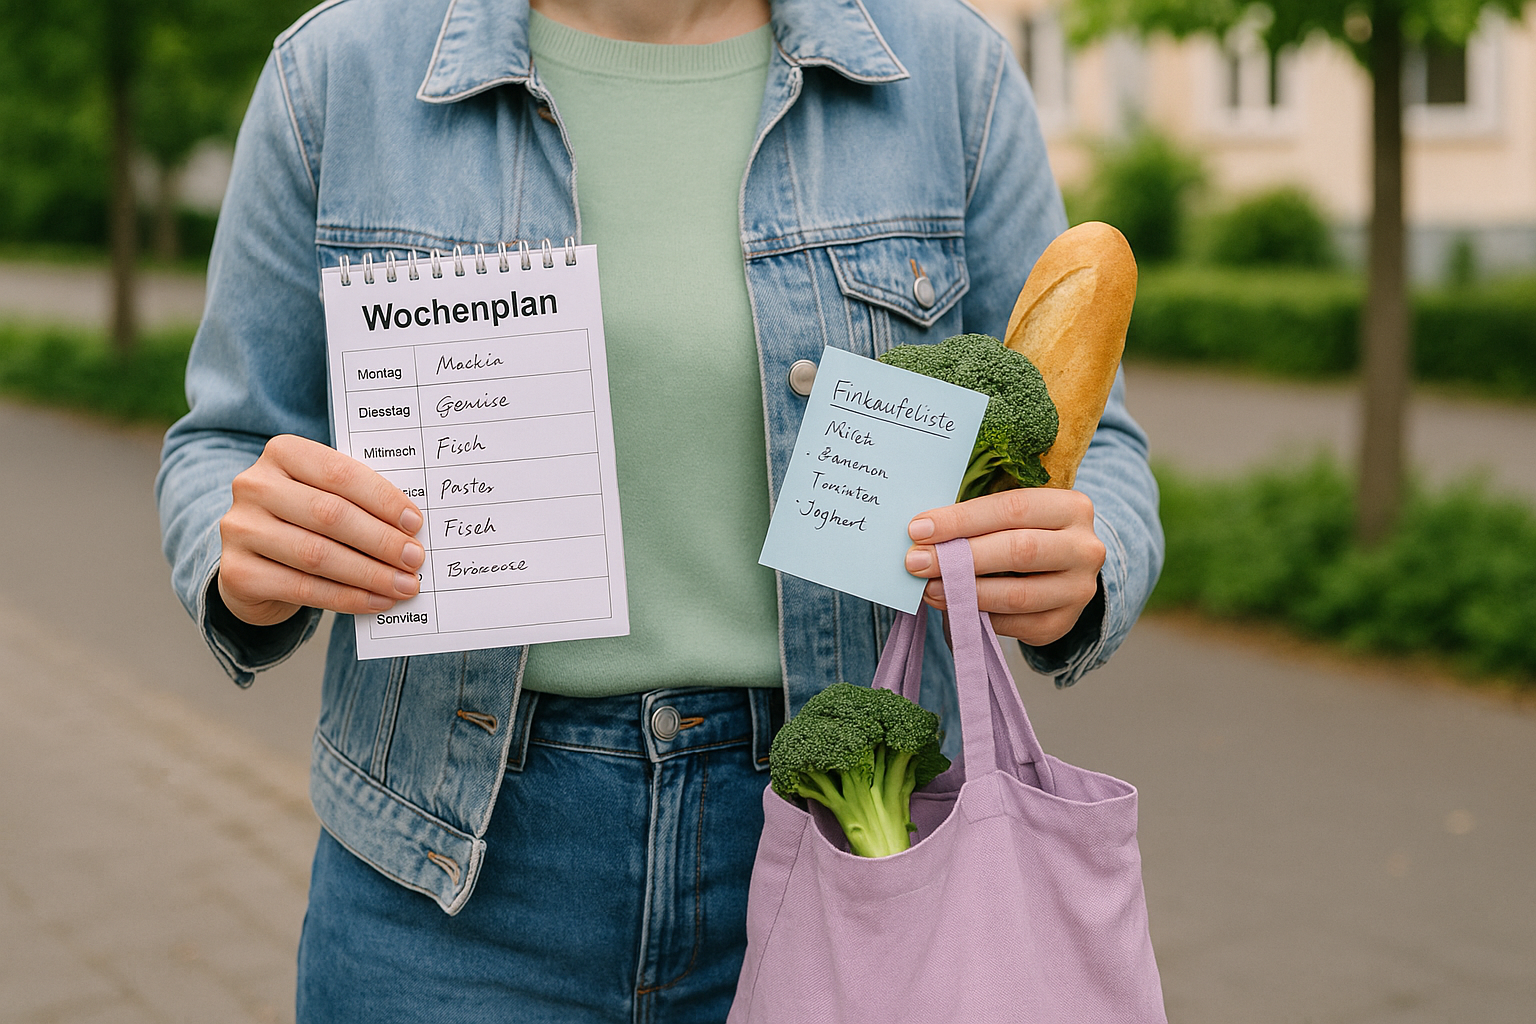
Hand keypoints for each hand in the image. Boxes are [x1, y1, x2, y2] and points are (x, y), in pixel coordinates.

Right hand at [216, 434, 424, 625]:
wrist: (254, 561)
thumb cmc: (304, 521)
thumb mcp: (325, 496)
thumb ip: (358, 501)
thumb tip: (411, 528)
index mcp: (282, 453)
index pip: (340, 473)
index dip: (382, 500)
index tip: (415, 524)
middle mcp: (254, 486)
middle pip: (330, 514)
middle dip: (380, 540)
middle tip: (414, 559)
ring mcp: (240, 529)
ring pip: (317, 555)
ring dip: (369, 573)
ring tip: (403, 585)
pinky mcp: (238, 572)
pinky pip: (302, 588)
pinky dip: (347, 598)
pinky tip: (376, 601)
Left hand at [904, 488, 1104, 646]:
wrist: (1063, 567)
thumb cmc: (1024, 531)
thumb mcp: (1010, 514)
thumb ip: (976, 517)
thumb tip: (921, 534)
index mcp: (1072, 507)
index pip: (1012, 508)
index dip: (962, 520)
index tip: (918, 529)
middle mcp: (1084, 548)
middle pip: (1018, 551)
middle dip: (960, 557)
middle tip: (915, 562)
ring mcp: (1079, 589)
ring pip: (1017, 595)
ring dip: (965, 593)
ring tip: (929, 588)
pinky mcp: (1063, 623)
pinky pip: (1015, 624)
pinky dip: (979, 617)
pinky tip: (952, 607)